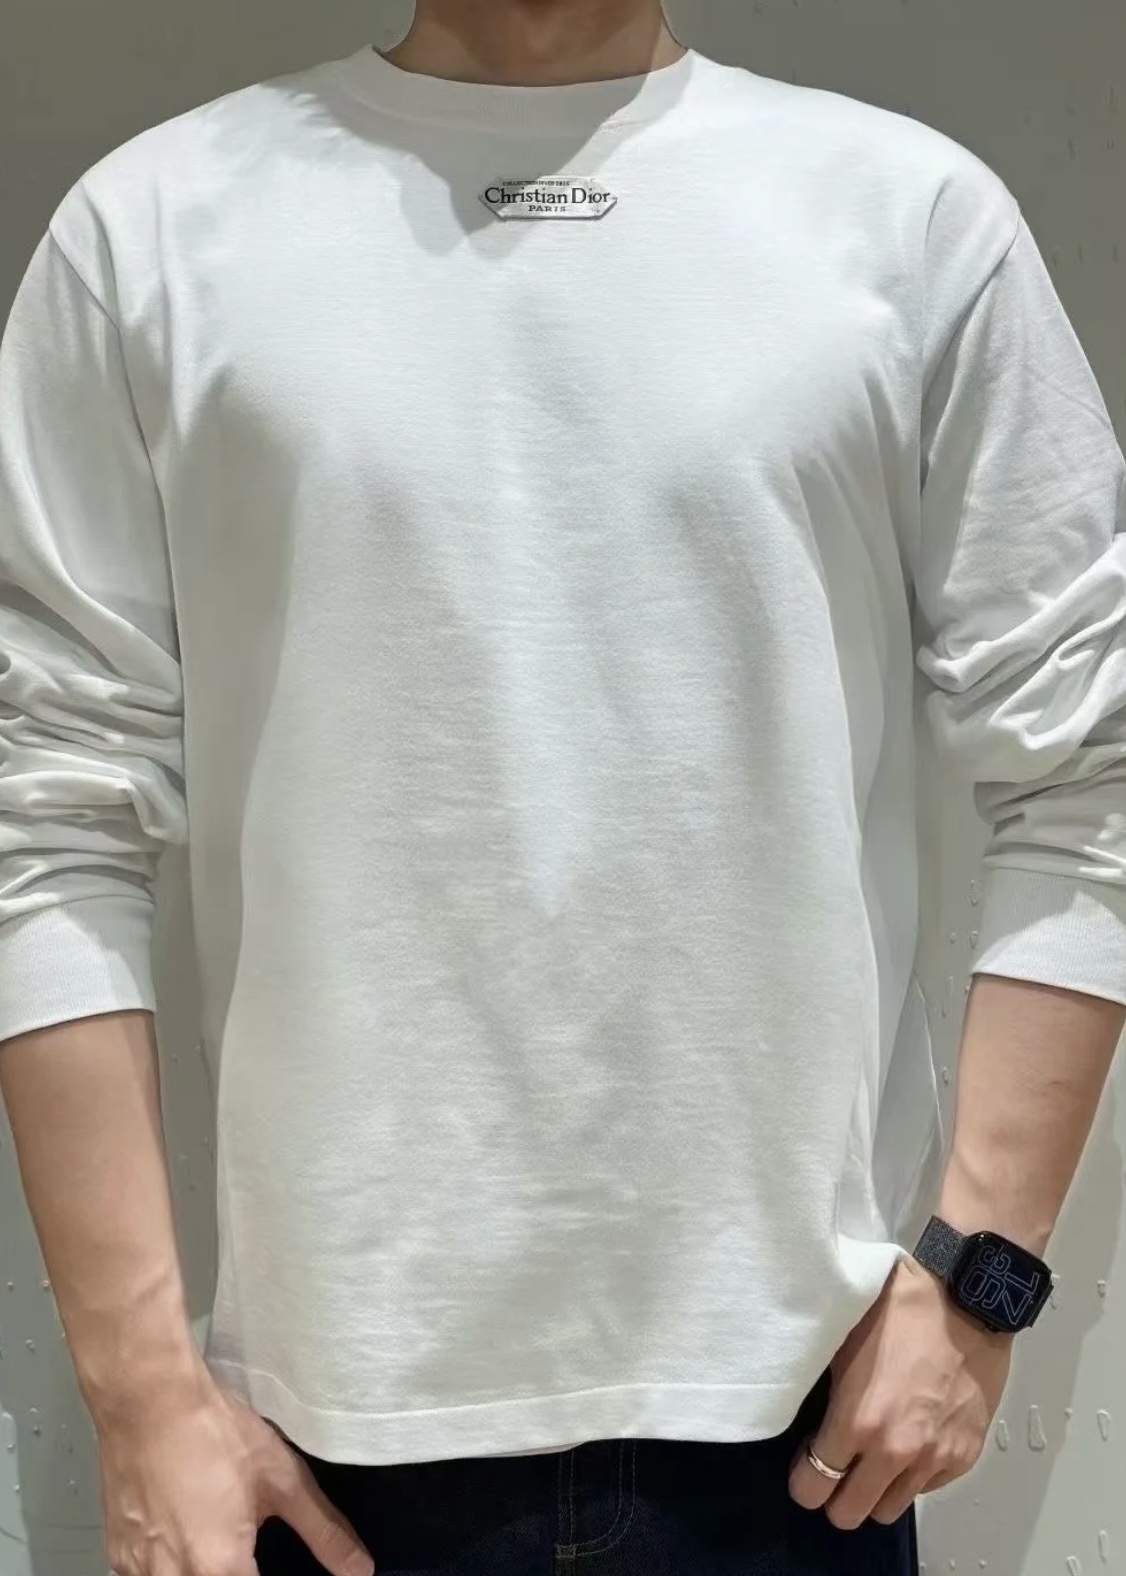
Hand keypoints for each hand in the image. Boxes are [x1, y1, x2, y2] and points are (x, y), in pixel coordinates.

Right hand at [96, 1371, 375, 1575]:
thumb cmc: (216, 1434)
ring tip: (220, 1542)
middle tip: (248, 1553)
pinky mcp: (117, 1555)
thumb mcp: (282, 1479)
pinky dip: (172, 1569)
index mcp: (219, 1568)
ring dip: (203, 1570)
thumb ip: (324, 1532)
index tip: (267, 1564)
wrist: (147, 1399)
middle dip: (235, 1573)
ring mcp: (136, 1570)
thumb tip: (362, 1571)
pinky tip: (187, 1539)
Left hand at [788, 1254, 1012, 1528]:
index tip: (804, 1465)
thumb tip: (811, 1420)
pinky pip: (925, 1488)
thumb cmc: (901, 1311)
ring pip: (888, 1509)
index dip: (802, 1481)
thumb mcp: (845, 1342)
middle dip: (835, 1496)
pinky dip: (913, 1475)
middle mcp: (894, 1451)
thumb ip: (828, 1392)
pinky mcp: (963, 1458)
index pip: (812, 1488)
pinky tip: (909, 1440)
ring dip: (875, 1489)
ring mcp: (933, 1459)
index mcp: (858, 1420)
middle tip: (835, 1468)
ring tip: (873, 1457)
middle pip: (848, 1514)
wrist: (969, 1302)